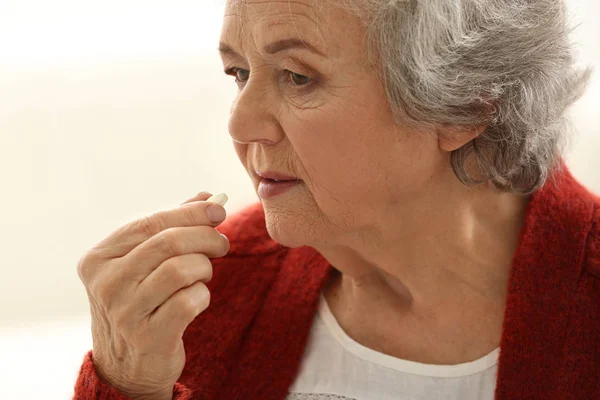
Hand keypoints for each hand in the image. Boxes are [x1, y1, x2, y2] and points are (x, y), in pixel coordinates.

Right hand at [77, 192, 228, 399]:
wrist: (128, 366)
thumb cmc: (140, 302)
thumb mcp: (143, 263)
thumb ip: (171, 227)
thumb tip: (208, 197)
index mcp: (98, 259)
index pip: (150, 223)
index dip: (190, 213)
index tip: (219, 209)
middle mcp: (105, 284)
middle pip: (169, 243)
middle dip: (206, 237)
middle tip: (222, 243)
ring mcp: (124, 312)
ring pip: (182, 269)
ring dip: (204, 267)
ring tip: (204, 273)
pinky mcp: (149, 337)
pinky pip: (190, 300)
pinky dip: (203, 294)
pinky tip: (197, 299)